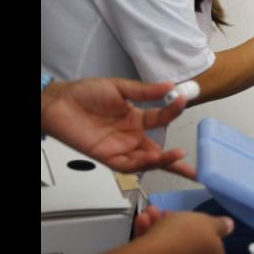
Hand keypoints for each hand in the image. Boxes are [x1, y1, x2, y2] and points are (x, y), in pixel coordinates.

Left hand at [41, 77, 195, 178]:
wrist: (58, 102)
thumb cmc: (84, 94)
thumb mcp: (118, 87)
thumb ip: (144, 91)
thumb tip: (170, 86)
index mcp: (136, 119)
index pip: (161, 120)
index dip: (173, 112)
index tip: (182, 101)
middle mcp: (131, 136)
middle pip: (158, 151)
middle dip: (176, 160)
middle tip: (195, 167)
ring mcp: (120, 148)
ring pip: (146, 161)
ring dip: (163, 161)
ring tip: (177, 157)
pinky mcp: (106, 157)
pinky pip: (128, 165)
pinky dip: (142, 163)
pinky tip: (153, 158)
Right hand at [135, 210, 233, 253]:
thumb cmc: (183, 236)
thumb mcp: (205, 222)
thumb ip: (219, 225)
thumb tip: (230, 226)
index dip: (215, 252)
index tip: (207, 239)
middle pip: (191, 248)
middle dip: (179, 228)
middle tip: (169, 214)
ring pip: (170, 248)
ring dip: (160, 228)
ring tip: (151, 212)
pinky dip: (148, 237)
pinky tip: (142, 221)